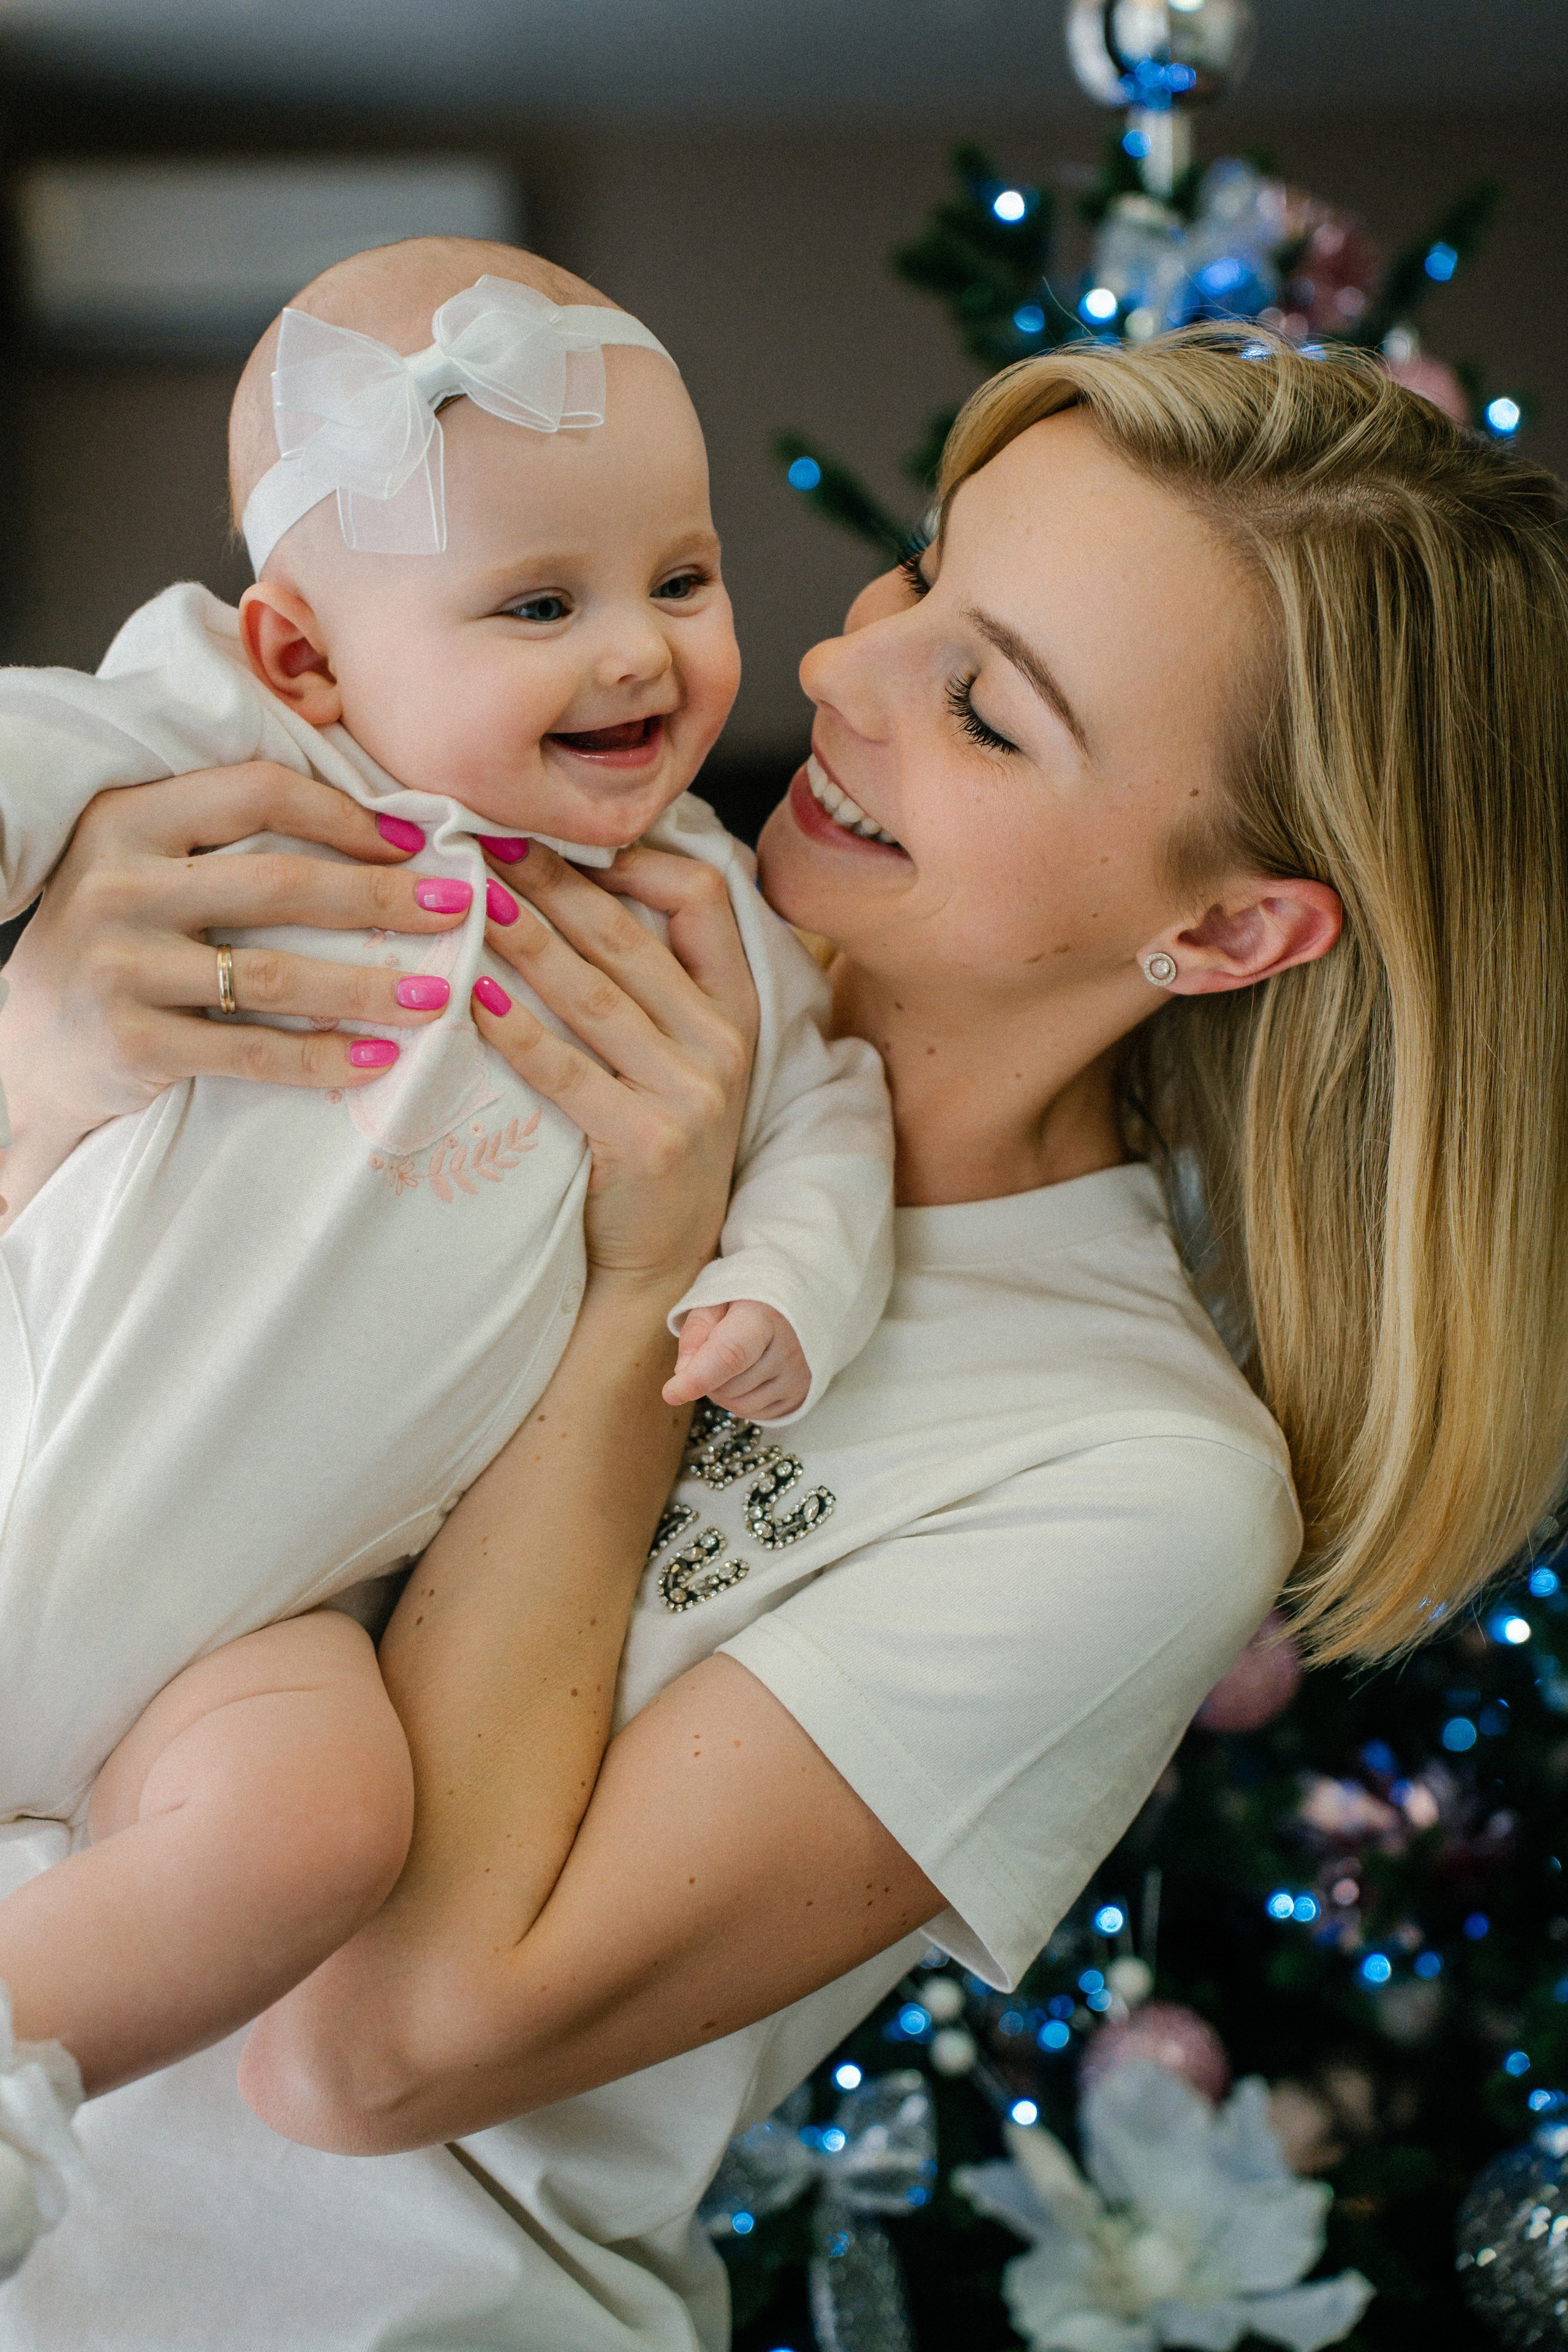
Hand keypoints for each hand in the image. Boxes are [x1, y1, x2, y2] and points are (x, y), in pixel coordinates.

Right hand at [0, 764, 481, 1220]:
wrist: (26, 1046)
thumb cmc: (115, 942)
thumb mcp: (145, 865)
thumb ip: (226, 838)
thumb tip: (379, 827)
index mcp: (128, 818)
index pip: (257, 793)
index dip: (346, 815)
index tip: (417, 840)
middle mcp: (118, 884)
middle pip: (278, 884)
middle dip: (382, 899)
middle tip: (459, 910)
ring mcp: (120, 966)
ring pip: (273, 975)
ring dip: (369, 987)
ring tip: (438, 996)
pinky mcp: (131, 1043)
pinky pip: (250, 1052)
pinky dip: (321, 1059)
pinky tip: (378, 1059)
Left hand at [468, 841, 757, 1305]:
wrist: (663, 1263)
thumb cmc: (654, 1144)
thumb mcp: (679, 1056)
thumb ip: (650, 981)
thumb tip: (572, 884)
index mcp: (735, 1007)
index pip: (702, 896)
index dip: (634, 857)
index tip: (562, 838)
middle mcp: (723, 1042)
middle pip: (628, 935)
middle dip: (550, 879)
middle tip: (483, 836)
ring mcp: (692, 1094)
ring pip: (595, 992)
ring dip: (525, 936)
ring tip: (467, 897)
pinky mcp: (649, 1142)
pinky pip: (567, 1070)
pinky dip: (516, 1028)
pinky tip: (471, 995)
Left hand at [663, 1300, 809, 1420]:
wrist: (801, 1300)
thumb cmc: (751, 1297)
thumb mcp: (717, 1300)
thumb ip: (696, 1331)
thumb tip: (683, 1373)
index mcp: (766, 1315)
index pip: (730, 1354)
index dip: (698, 1377)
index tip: (671, 1392)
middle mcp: (789, 1349)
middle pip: (728, 1386)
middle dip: (707, 1377)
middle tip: (714, 1349)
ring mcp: (799, 1376)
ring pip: (740, 1406)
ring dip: (722, 1392)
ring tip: (732, 1361)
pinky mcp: (803, 1395)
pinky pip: (757, 1415)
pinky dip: (741, 1401)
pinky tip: (748, 1375)